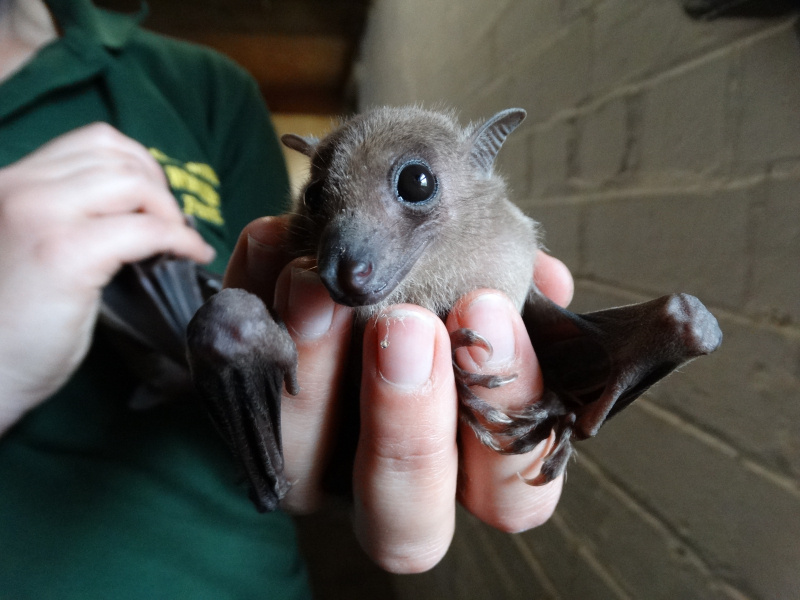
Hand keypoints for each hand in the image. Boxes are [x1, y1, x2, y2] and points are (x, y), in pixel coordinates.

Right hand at [0, 123, 214, 431]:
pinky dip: (181, 238)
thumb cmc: (10, 325)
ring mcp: (40, 215)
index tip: (156, 203)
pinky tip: (191, 255)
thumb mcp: (32, 248)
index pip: (94, 142)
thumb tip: (140, 208)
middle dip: (159, 188)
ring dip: (169, 210)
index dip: (140, 166)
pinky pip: (147, 229)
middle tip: (173, 225)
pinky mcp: (65, 253)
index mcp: (10, 183)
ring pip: (133, 182)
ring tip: (178, 241)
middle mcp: (19, 188)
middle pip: (117, 155)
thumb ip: (69, 217)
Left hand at [224, 215, 573, 572]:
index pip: (510, 496)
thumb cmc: (436, 299)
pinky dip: (248, 310)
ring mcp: (311, 466)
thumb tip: (545, 281)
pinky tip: (270, 243)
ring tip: (315, 285)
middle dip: (407, 427)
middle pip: (404, 520)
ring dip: (311, 373)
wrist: (350, 271)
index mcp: (465, 465)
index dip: (507, 411)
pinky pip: (233, 386)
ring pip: (300, 467)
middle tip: (406, 326)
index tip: (491, 311)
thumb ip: (516, 294)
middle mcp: (387, 484)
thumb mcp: (481, 294)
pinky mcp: (248, 420)